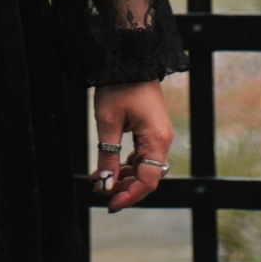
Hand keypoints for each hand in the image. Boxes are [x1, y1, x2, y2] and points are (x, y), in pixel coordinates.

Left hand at [92, 79, 173, 211]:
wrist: (129, 58)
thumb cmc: (119, 86)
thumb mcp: (108, 123)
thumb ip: (108, 156)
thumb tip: (105, 184)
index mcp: (157, 140)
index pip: (148, 180)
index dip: (130, 195)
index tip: (110, 203)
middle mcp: (162, 140)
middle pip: (147, 176)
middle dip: (124, 187)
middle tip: (99, 192)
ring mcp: (157, 135)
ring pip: (142, 167)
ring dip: (122, 176)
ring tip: (98, 179)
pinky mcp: (150, 129)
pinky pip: (140, 155)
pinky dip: (125, 163)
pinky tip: (108, 166)